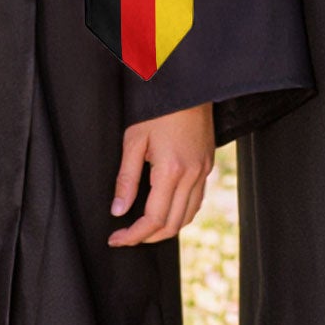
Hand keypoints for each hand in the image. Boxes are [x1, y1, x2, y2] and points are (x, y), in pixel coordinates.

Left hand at [108, 102, 215, 246]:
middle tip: (126, 236)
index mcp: (171, 170)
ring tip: (144, 228)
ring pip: (188, 216)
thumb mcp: (134, 140)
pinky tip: (166, 209)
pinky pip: (197, 200)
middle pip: (172, 224)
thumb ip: (126, 179)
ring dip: (166, 228)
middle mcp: (192, 174)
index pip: (153, 219)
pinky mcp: (208, 164)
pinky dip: (181, 213)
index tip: (116, 238)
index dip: (133, 235)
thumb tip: (118, 210)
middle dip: (148, 237)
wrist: (188, 85)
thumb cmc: (159, 108)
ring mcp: (203, 170)